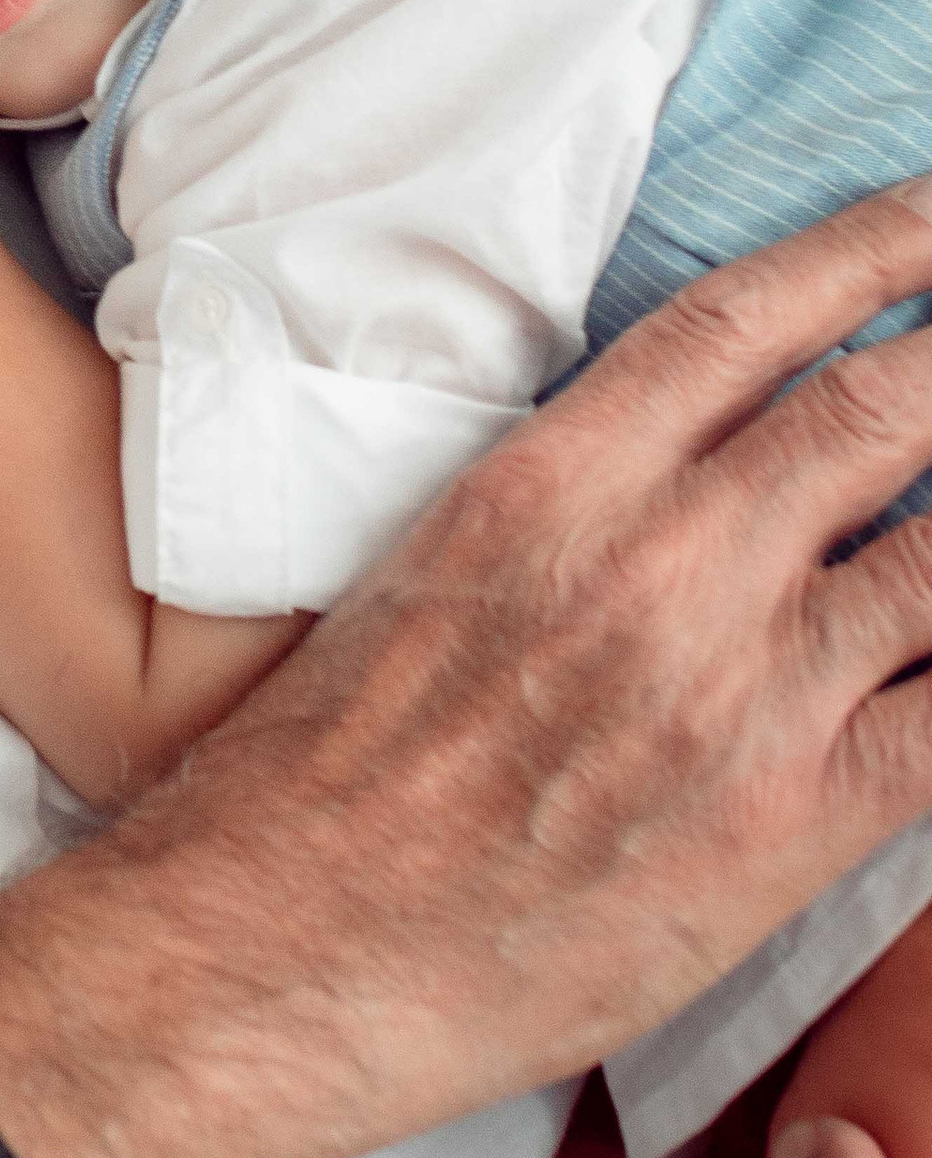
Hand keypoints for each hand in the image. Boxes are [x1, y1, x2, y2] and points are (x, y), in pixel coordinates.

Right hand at [0, 185, 931, 1157]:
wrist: (288, 941)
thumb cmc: (328, 771)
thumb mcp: (429, 567)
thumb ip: (571, 500)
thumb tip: (696, 462)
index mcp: (554, 485)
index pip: (742, 321)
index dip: (865, 250)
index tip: (930, 215)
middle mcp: (662, 564)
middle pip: (875, 407)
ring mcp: (741, 689)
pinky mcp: (794, 818)